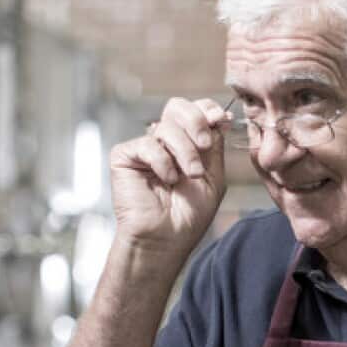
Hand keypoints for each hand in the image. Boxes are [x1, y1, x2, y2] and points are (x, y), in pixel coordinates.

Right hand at [108, 97, 229, 260]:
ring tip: (190, 175)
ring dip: (185, 151)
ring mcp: (145, 148)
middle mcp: (165, 141)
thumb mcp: (213, 176)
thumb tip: (219, 116)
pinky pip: (147, 144)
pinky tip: (167, 180)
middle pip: (178, 107)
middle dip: (196, 122)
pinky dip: (162, 162)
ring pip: (166, 127)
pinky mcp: (125, 156)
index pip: (195, 110)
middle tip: (205, 145)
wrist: (167, 239)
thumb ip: (215, 145)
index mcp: (187, 142)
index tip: (221, 120)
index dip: (207, 109)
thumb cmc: (189, 215)